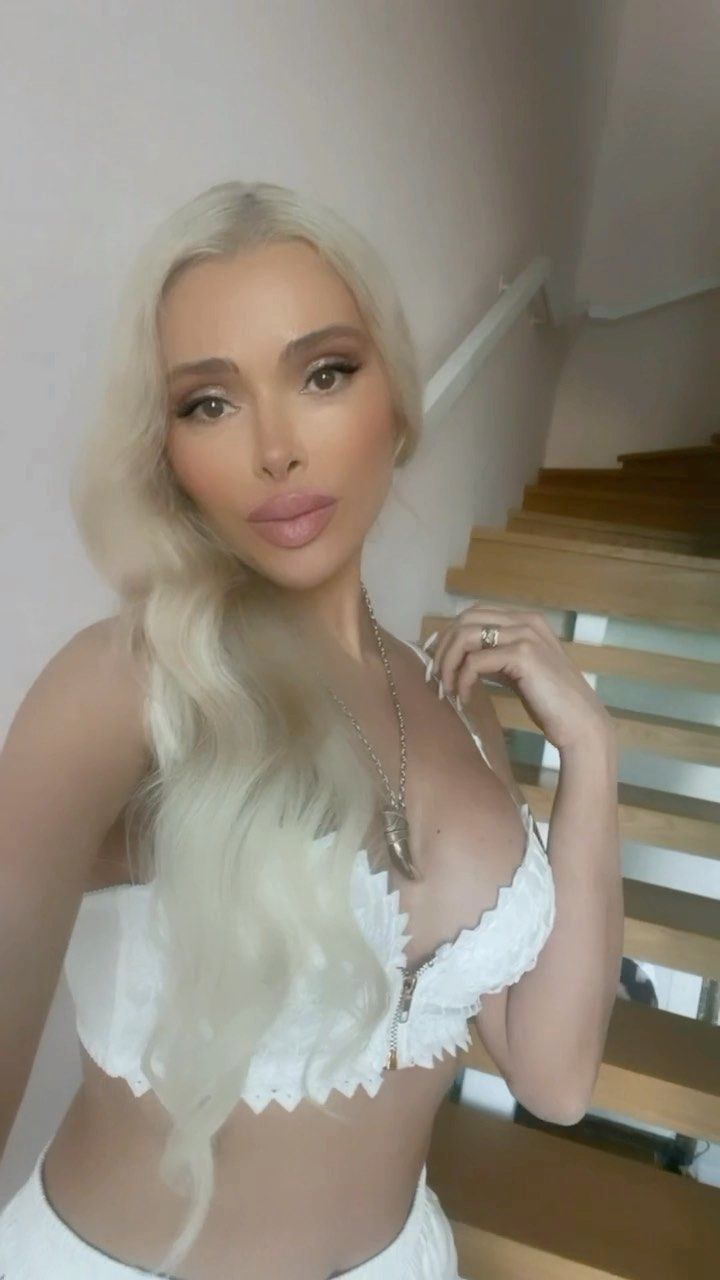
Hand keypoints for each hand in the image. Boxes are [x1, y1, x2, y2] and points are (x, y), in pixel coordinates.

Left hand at [426, 604, 615, 752]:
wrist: (579, 723)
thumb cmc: (551, 702)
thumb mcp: (518, 671)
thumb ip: (495, 657)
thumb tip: (461, 656)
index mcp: (526, 619)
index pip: (475, 613)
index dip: (450, 634)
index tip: (438, 659)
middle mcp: (526, 620)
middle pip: (466, 619)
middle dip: (444, 646)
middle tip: (436, 674)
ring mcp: (525, 635)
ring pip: (466, 636)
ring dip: (448, 663)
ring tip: (446, 687)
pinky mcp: (522, 655)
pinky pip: (476, 662)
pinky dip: (462, 679)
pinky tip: (463, 696)